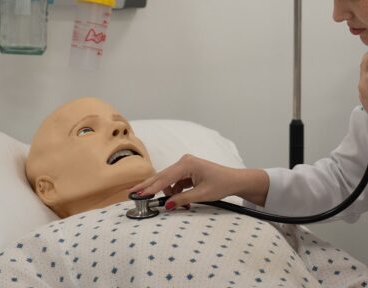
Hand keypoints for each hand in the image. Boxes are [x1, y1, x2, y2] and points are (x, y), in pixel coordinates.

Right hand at [129, 154, 243, 207]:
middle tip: (132, 194)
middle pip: (162, 177)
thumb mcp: (201, 195)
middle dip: (149, 187)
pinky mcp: (187, 171)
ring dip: (169, 194)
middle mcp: (183, 161)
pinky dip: (175, 192)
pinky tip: (181, 201)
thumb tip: (167, 205)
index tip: (138, 195)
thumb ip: (183, 199)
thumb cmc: (221, 184)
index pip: (164, 178)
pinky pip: (175, 183)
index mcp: (187, 164)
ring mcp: (185, 165)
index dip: (150, 188)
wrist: (234, 180)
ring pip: (168, 181)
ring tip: (178, 206)